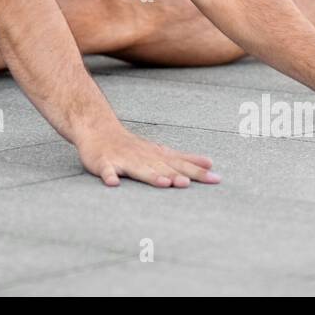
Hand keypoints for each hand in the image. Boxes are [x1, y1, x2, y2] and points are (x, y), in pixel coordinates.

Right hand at [76, 125, 220, 186]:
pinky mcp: (104, 163)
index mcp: (157, 156)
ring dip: (151, 176)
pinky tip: (113, 184)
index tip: (216, 179)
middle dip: (176, 175)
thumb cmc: (132, 146)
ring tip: (164, 184)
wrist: (98, 130)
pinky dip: (109, 177)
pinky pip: (107, 171)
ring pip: (139, 169)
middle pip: (163, 167)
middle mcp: (143, 157)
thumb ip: (184, 159)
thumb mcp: (160, 151)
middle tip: (188, 183)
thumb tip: (211, 163)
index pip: (181, 164)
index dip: (198, 172)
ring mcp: (124, 160)